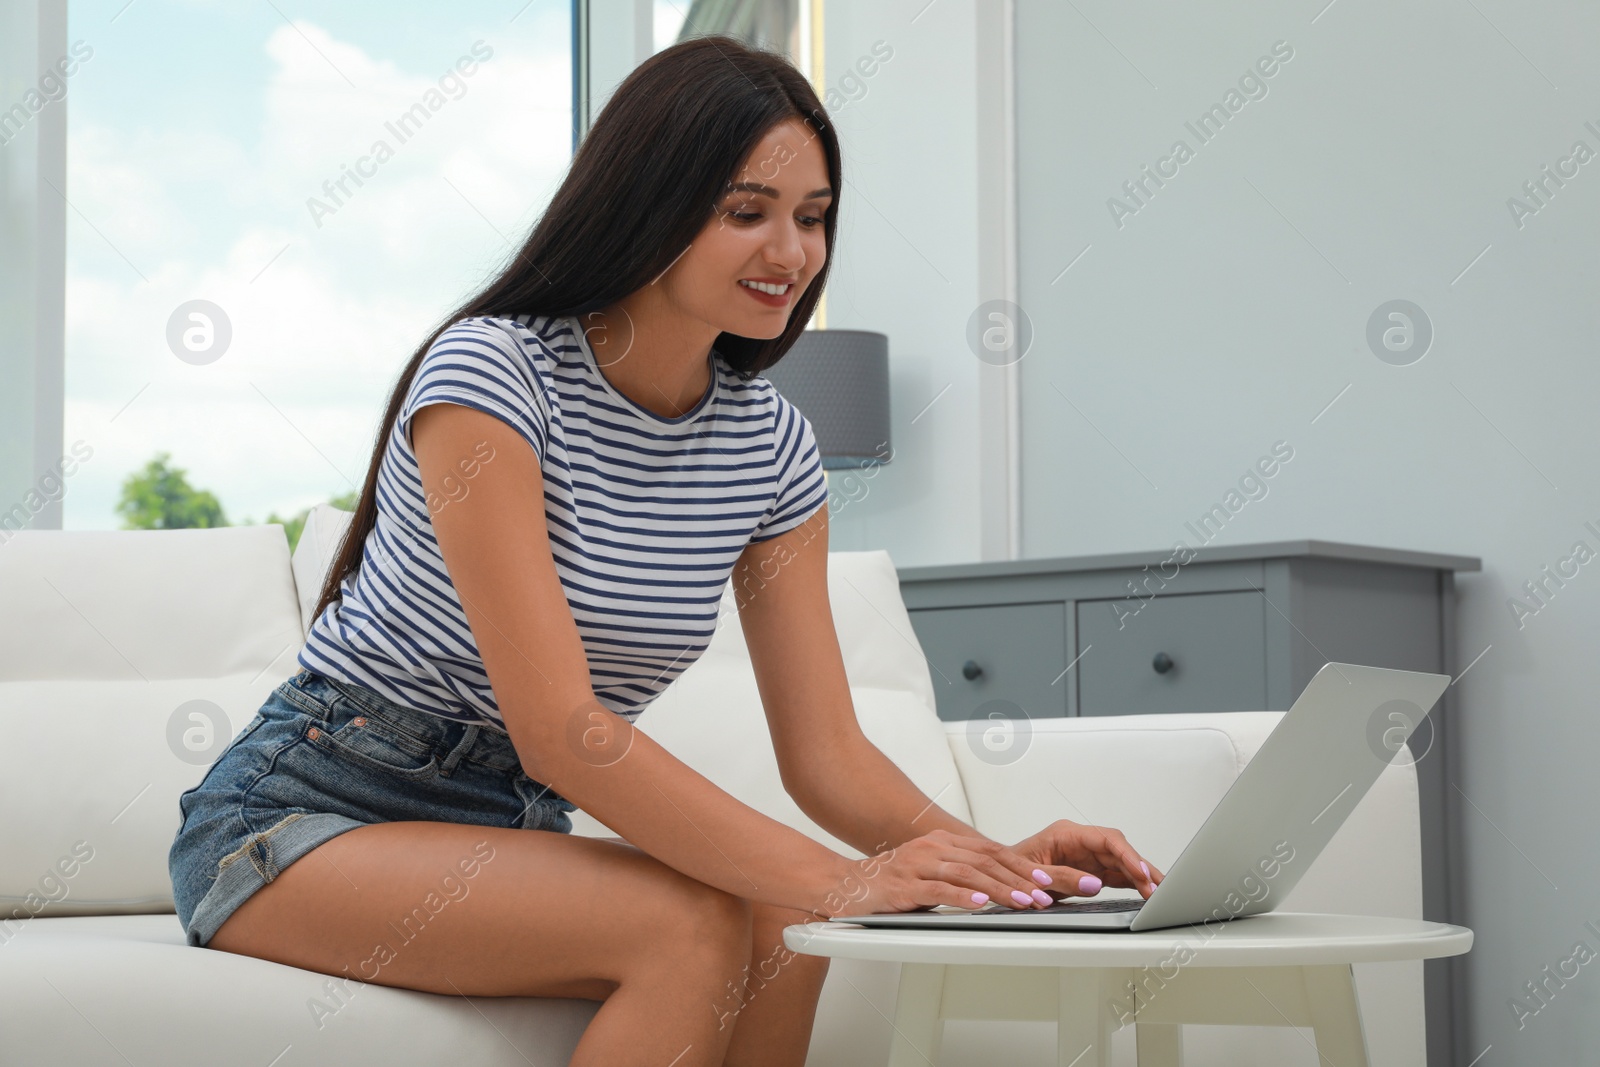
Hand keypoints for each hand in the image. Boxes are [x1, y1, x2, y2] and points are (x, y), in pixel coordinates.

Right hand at [829, 829, 1075, 915]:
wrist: (846, 884)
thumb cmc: (890, 881)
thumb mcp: (930, 871)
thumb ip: (959, 874)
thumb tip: (996, 885)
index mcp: (942, 842)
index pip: (990, 851)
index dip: (1020, 865)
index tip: (1044, 879)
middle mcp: (932, 848)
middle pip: (985, 861)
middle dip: (1018, 878)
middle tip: (1043, 894)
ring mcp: (917, 865)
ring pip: (967, 875)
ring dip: (998, 890)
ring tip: (1022, 901)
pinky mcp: (903, 886)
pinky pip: (937, 890)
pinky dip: (961, 898)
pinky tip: (978, 905)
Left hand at [1009, 819, 1163, 901]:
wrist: (998, 876)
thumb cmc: (1010, 869)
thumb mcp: (1033, 875)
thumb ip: (1062, 878)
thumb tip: (1094, 883)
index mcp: (1066, 834)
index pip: (1105, 839)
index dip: (1127, 855)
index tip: (1142, 871)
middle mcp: (1079, 842)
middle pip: (1118, 850)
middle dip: (1140, 867)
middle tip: (1158, 887)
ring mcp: (1085, 856)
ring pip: (1120, 862)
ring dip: (1140, 876)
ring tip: (1159, 892)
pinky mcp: (1088, 870)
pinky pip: (1115, 874)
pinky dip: (1130, 883)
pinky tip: (1145, 891)